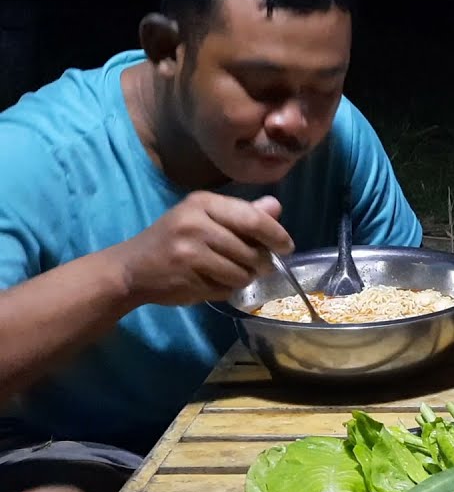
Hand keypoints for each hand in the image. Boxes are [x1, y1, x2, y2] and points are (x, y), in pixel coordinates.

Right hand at [115, 191, 294, 305]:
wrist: (130, 268)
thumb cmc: (174, 240)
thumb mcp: (204, 218)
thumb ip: (241, 214)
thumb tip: (275, 207)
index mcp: (203, 202)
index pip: (253, 219)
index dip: (276, 235)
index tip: (286, 246)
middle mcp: (196, 223)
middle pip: (252, 249)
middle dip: (262, 262)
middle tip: (261, 266)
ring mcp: (190, 251)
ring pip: (242, 272)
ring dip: (244, 278)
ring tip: (230, 273)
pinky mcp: (187, 277)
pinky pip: (226, 288)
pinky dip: (226, 289)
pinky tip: (212, 282)